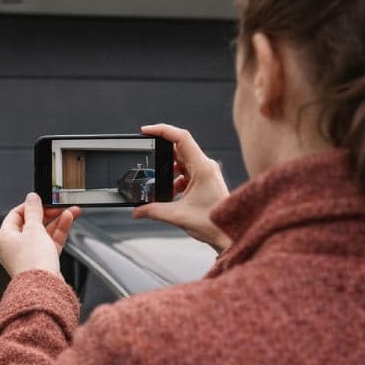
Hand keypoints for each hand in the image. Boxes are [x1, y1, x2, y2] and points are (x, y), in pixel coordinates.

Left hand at [0, 193, 80, 277]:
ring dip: (56, 221)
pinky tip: (68, 221)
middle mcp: (14, 247)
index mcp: (5, 237)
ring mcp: (28, 255)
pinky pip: (49, 243)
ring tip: (70, 211)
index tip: (42, 200)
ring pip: (43, 233)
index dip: (30, 206)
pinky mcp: (41, 262)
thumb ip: (33, 211)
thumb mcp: (33, 229)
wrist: (43, 287)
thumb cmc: (32, 262)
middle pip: (31, 223)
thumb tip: (31, 198)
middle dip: (48, 213)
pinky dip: (58, 232)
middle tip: (59, 205)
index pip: (15, 215)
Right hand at [133, 123, 232, 253]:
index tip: (145, 132)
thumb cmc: (213, 223)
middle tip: (146, 159)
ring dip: (167, 170)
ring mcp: (205, 172)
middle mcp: (205, 166)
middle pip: (178, 148)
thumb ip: (153, 211)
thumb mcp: (177, 216)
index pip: (181, 138)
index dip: (162, 130)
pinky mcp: (204, 180)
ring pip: (181, 161)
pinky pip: (185, 173)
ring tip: (158, 185)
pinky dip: (174, 180)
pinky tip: (169, 195)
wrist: (229, 233)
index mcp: (202, 168)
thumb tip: (135, 211)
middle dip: (160, 153)